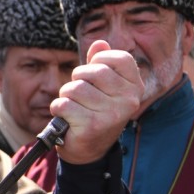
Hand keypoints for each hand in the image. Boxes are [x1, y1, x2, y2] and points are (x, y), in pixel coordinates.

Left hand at [50, 40, 143, 163]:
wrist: (88, 151)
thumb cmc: (93, 113)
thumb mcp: (101, 87)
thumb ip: (100, 64)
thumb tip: (99, 42)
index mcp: (135, 86)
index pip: (118, 57)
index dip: (98, 62)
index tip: (93, 76)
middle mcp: (128, 100)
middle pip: (92, 71)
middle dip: (76, 79)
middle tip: (78, 95)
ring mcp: (112, 113)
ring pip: (74, 88)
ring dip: (65, 96)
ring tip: (73, 108)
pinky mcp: (92, 125)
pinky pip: (63, 104)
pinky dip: (58, 109)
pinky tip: (66, 119)